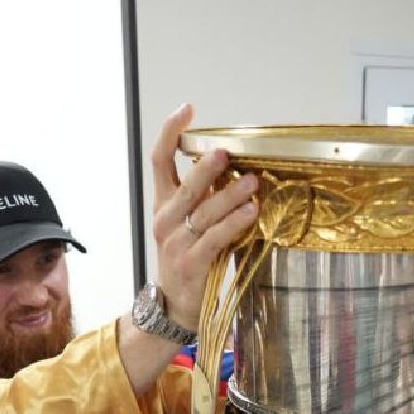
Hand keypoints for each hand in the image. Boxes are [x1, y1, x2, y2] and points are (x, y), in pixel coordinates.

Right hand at [151, 103, 259, 331]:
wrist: (175, 304)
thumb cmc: (188, 258)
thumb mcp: (189, 223)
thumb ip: (204, 197)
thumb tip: (234, 167)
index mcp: (164, 203)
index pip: (160, 159)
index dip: (170, 132)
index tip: (187, 109)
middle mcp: (166, 219)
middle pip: (186, 185)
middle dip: (207, 168)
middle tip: (226, 153)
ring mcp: (177, 242)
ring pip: (205, 212)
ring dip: (231, 195)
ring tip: (253, 183)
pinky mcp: (192, 263)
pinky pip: (215, 238)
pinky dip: (234, 224)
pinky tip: (251, 212)